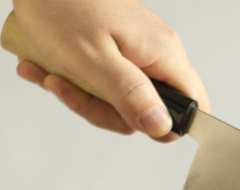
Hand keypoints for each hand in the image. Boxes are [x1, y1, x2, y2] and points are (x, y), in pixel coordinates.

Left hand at [12, 0, 209, 140]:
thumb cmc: (59, 4)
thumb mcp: (93, 59)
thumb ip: (131, 96)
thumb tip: (162, 127)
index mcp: (161, 53)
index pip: (192, 106)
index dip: (164, 126)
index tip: (125, 119)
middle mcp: (155, 52)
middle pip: (148, 109)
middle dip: (105, 111)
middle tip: (73, 92)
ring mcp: (135, 50)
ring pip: (121, 98)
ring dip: (81, 96)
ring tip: (51, 75)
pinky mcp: (115, 48)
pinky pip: (103, 81)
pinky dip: (73, 80)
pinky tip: (47, 68)